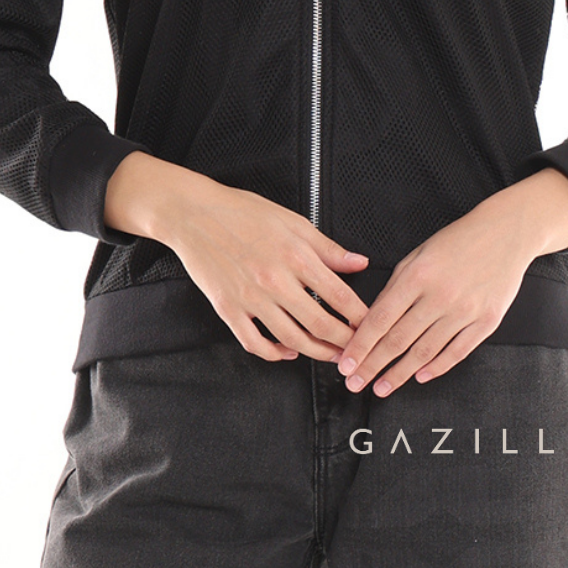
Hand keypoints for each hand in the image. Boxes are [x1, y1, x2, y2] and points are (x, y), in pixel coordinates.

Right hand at [105, 152, 372, 363]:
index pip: (339, 295)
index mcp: (296, 256)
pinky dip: (275, 354)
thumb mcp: (294, 221)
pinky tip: (288, 352)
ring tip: (331, 356)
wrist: (195, 214)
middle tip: (357, 349)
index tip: (371, 324)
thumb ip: (328, 247)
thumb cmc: (244, 212)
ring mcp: (250, 299)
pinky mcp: (228, 310)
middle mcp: (276, 281)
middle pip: (320, 324)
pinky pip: (255, 343)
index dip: (359, 315)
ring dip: (316, 352)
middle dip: (344, 342)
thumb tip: (358, 263)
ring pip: (291, 339)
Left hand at [335, 168, 567, 396]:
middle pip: (399, 340)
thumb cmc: (460, 240)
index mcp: (419, 275)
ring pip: (425, 351)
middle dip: (373, 365)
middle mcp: (441, 295)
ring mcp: (465, 310)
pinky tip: (420, 376)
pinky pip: (457, 351)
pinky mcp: (487, 320)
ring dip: (400, 373)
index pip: (381, 318)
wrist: (506, 232)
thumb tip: (374, 320)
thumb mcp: (419, 253)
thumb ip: (397, 286)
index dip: (360, 345)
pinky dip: (437, 367)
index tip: (346, 363)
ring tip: (382, 387)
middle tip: (355, 383)